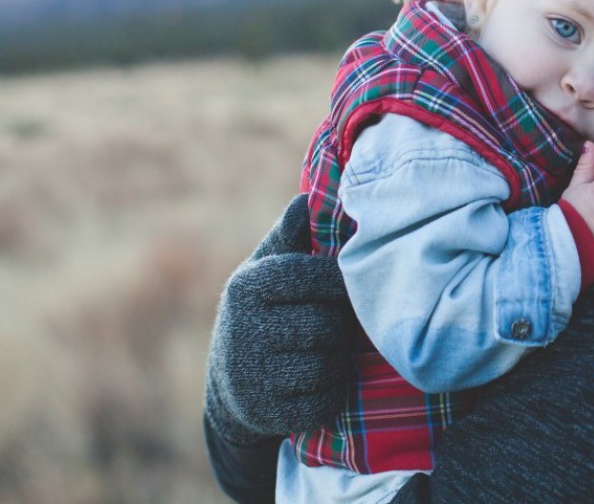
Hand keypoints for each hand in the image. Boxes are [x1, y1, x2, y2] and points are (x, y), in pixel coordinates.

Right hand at [204, 194, 354, 442]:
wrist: (232, 383)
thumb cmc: (265, 310)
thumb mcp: (267, 269)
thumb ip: (291, 235)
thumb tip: (307, 199)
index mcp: (248, 286)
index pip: (317, 277)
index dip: (340, 284)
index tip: (343, 289)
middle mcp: (244, 329)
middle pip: (329, 324)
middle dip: (342, 326)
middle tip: (339, 325)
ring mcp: (252, 375)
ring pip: (329, 364)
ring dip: (339, 360)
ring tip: (330, 351)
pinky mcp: (266, 413)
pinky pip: (324, 400)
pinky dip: (333, 392)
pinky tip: (321, 380)